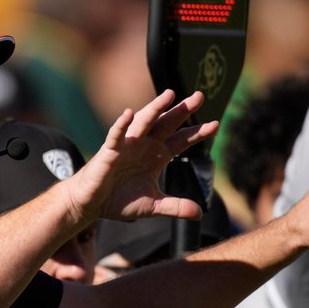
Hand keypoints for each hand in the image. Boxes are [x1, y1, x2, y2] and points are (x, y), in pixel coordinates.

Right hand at [62, 90, 218, 226]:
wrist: (92, 203)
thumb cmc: (120, 199)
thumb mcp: (153, 205)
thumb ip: (175, 207)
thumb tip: (199, 213)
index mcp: (157, 156)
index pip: (182, 141)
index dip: (198, 133)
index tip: (216, 124)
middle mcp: (145, 145)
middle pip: (167, 124)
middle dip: (182, 110)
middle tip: (200, 95)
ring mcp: (128, 145)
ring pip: (144, 122)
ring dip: (156, 108)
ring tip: (169, 94)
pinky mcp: (109, 151)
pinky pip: (116, 134)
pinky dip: (121, 124)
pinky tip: (128, 113)